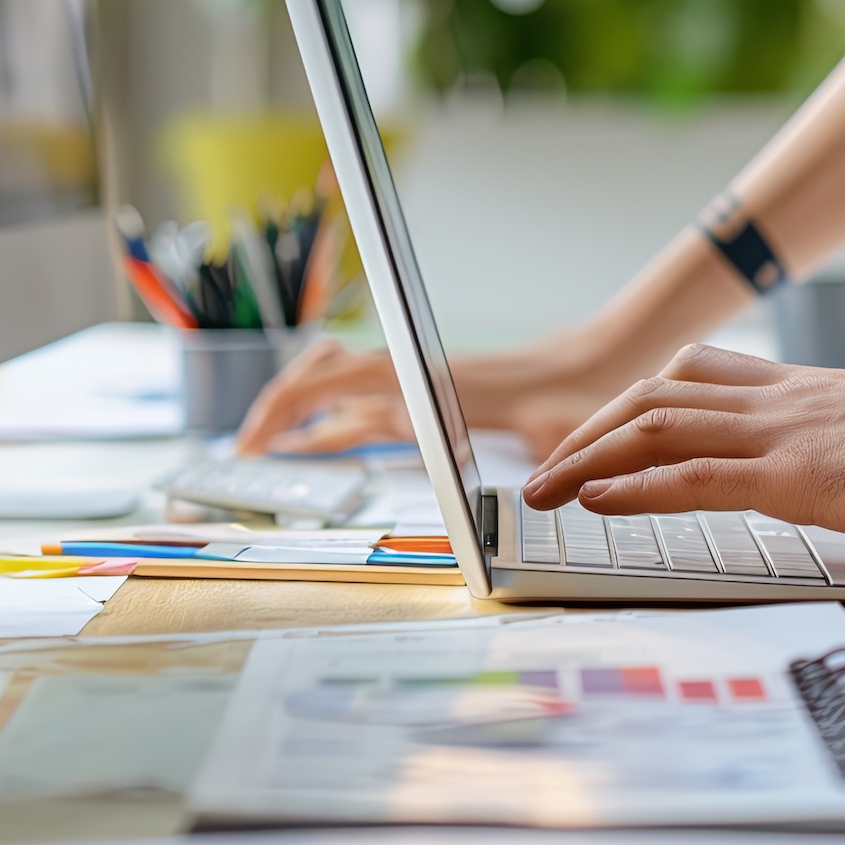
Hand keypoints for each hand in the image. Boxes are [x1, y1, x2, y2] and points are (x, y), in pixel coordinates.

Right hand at [233, 329, 657, 459]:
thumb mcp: (557, 427)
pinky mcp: (427, 396)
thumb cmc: (577, 393)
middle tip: (245, 450)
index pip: (338, 379)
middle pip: (324, 378)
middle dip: (279, 410)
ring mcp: (416, 385)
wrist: (600, 364)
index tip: (255, 438)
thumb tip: (541, 481)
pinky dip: (331, 420)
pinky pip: (365, 404)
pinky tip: (319, 442)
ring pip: (339, 389)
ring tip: (265, 447)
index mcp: (427, 381)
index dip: (289, 403)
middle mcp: (412, 378)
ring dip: (300, 412)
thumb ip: (548, 452)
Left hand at [520, 345, 844, 545]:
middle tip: (546, 469)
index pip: (701, 377)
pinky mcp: (802, 477)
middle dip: (590, 430)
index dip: (637, 403)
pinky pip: (697, 475)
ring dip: (588, 457)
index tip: (599, 435)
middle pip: (658, 394)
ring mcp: (791, 433)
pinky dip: (635, 486)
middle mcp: (789, 400)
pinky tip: (596, 502)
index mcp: (812, 392)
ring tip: (543, 489)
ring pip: (659, 426)